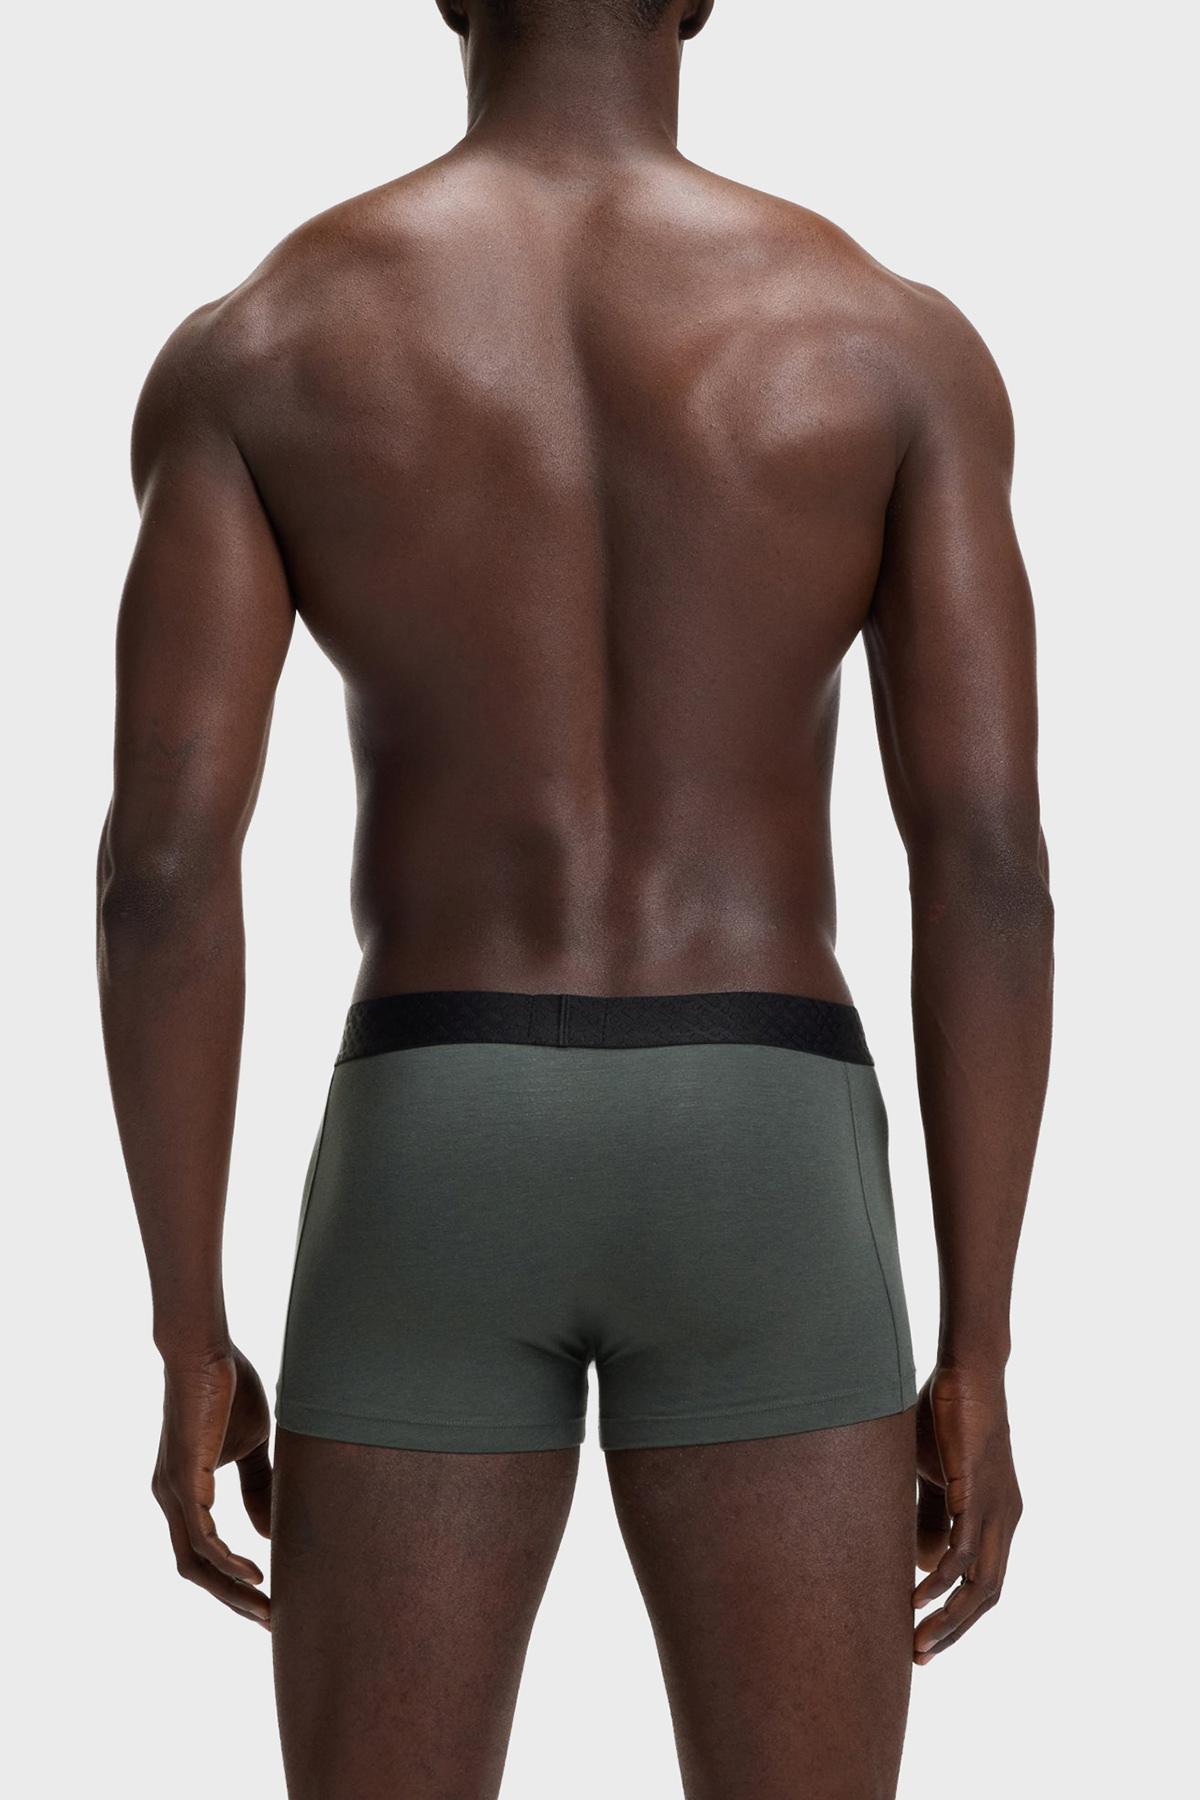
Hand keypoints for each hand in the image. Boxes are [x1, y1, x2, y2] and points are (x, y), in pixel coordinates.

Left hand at [151, 1343, 273, 1627]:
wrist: (205, 1350)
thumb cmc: (227, 1389)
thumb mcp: (251, 1445)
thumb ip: (258, 1486)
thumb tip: (268, 1532)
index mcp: (183, 1491)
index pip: (202, 1551)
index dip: (232, 1580)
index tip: (266, 1598)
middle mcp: (170, 1499)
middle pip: (194, 1569)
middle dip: (231, 1599)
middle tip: (268, 1621)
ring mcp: (172, 1492)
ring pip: (195, 1562)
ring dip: (231, 1590)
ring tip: (265, 1607)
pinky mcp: (182, 1480)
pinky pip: (201, 1538)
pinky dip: (226, 1561)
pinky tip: (253, 1571)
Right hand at [912, 1365, 1021, 1663]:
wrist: (966, 1370)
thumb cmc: (946, 1418)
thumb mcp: (935, 1476)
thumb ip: (933, 1515)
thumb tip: (925, 1565)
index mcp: (998, 1518)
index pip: (986, 1584)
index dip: (958, 1617)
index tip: (925, 1640)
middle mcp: (1006, 1519)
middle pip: (989, 1595)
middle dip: (954, 1630)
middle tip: (919, 1655)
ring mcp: (998, 1506)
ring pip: (982, 1581)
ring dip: (949, 1615)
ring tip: (917, 1637)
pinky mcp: (979, 1489)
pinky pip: (966, 1546)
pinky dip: (945, 1576)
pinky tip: (921, 1592)